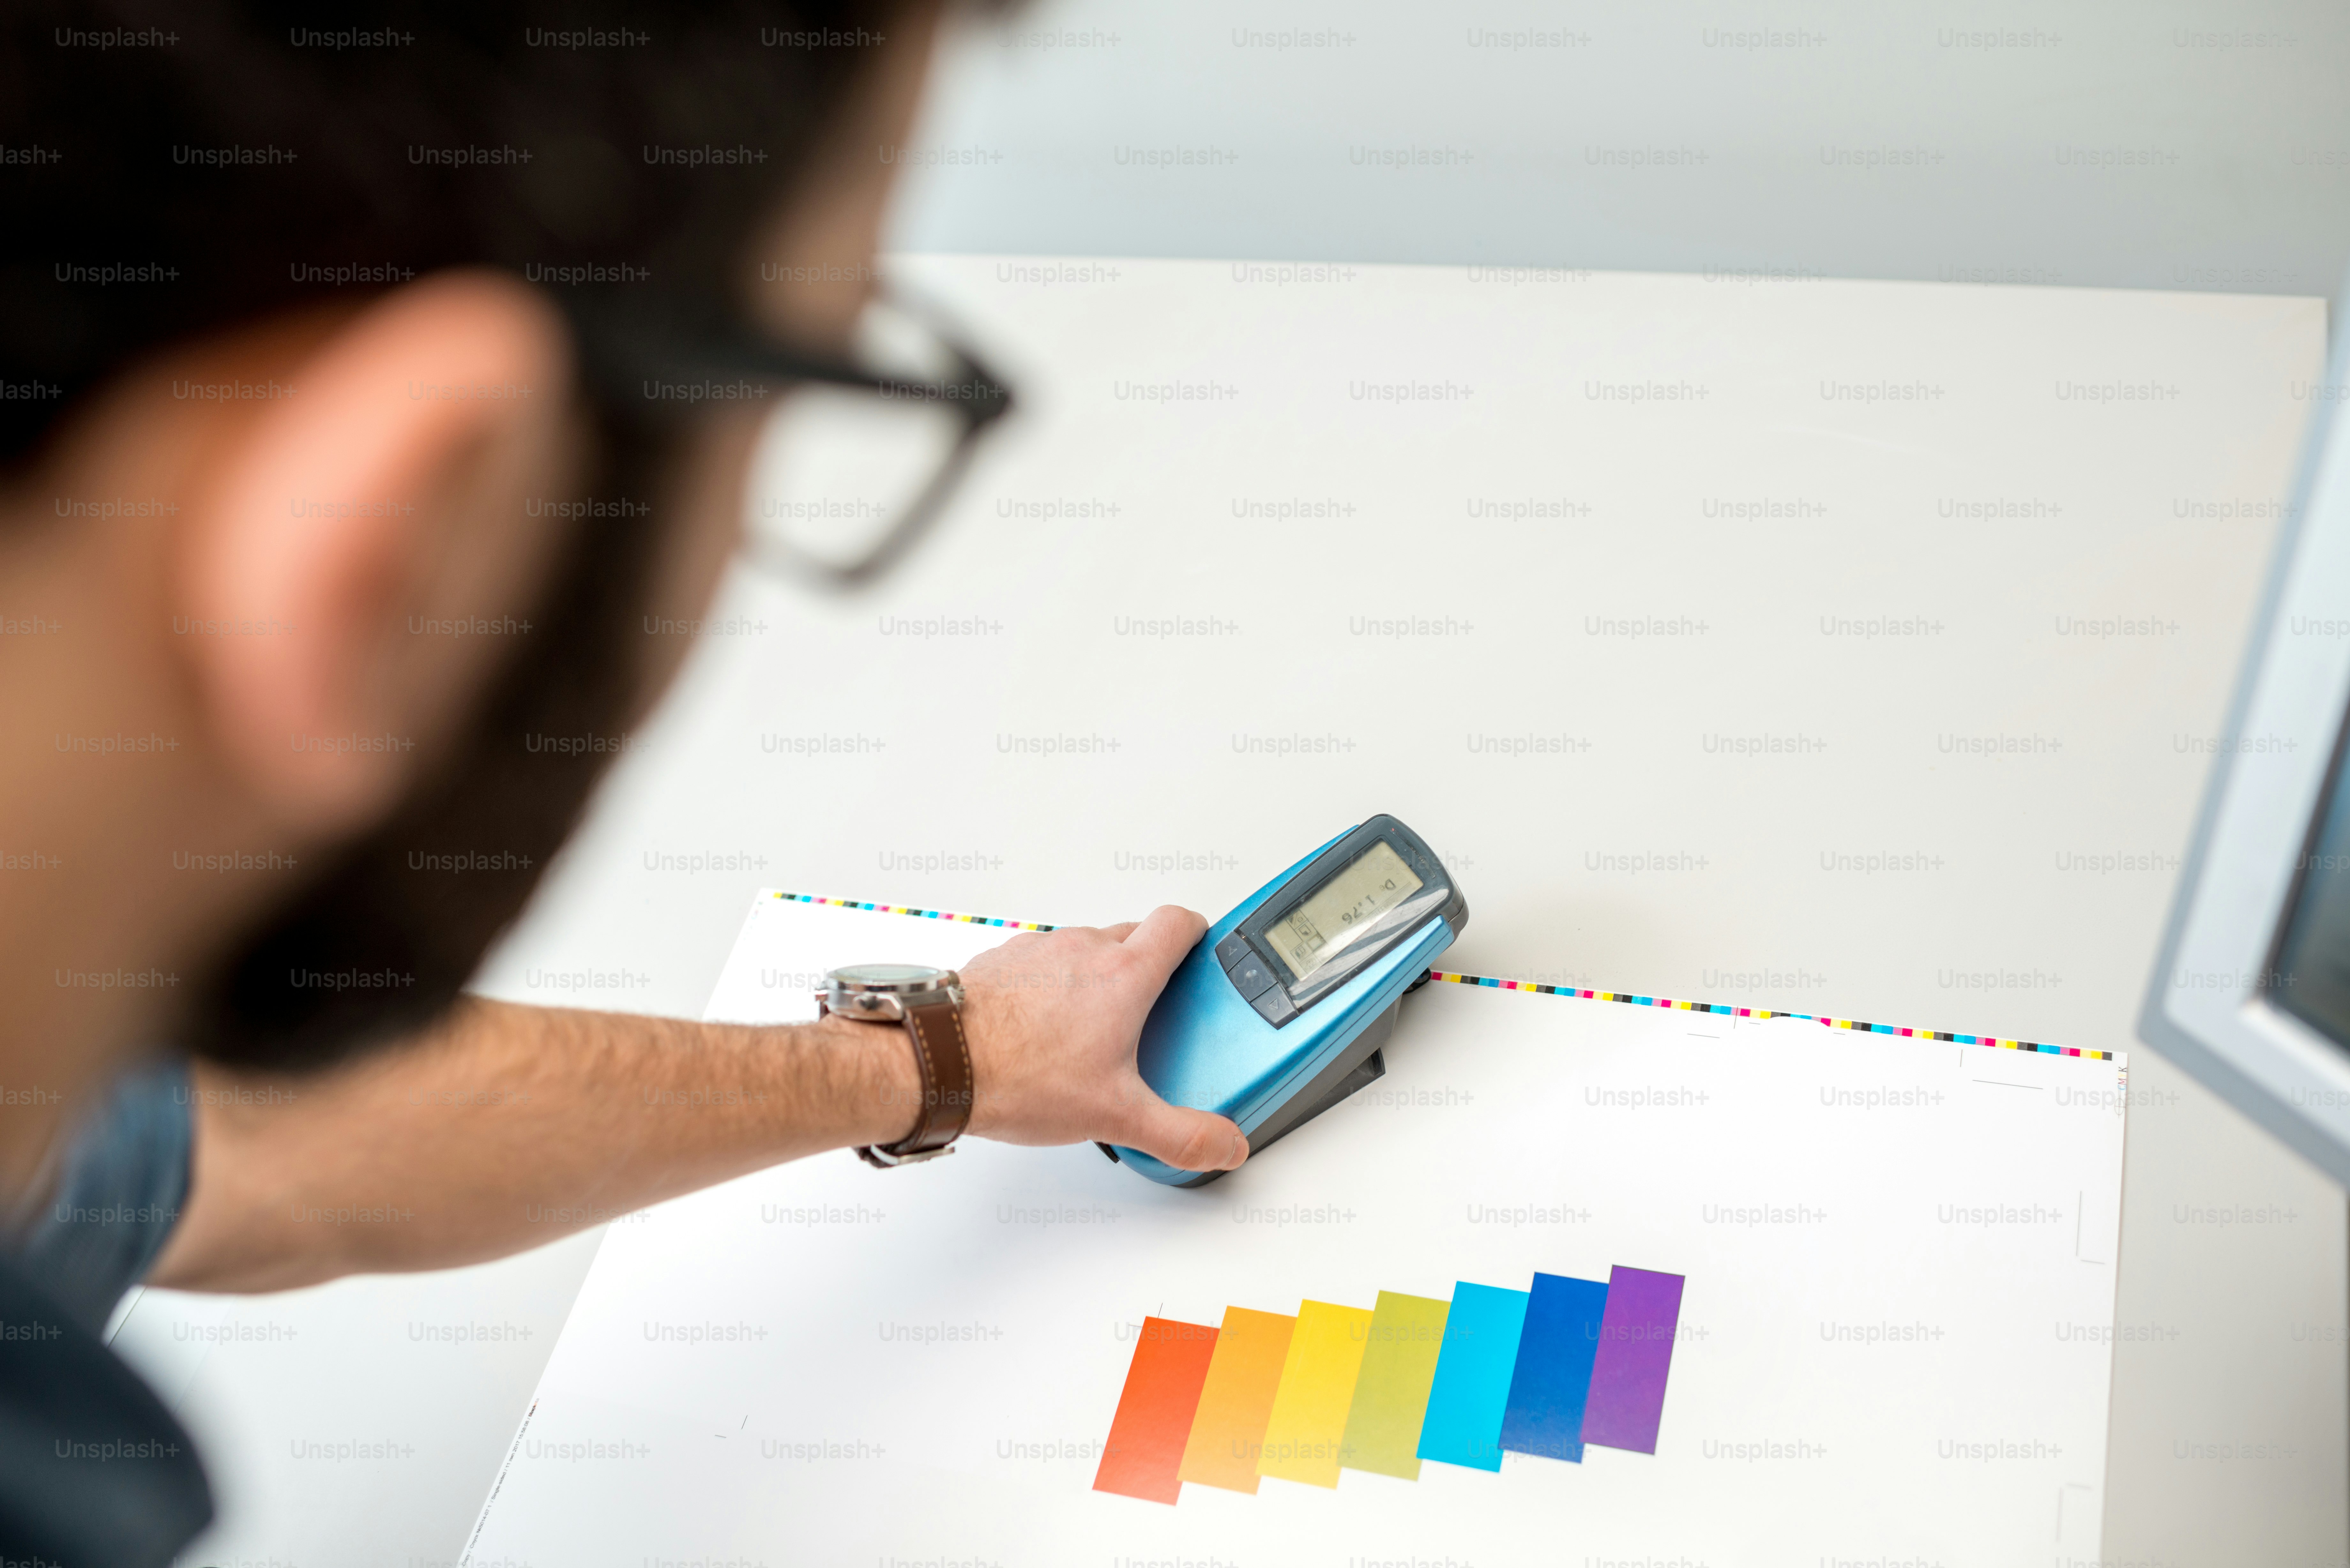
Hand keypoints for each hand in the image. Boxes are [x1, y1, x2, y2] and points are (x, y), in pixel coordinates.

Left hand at [957, 906, 1248, 1172]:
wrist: (939, 1062)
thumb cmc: (1019, 1076)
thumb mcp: (1116, 1116)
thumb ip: (1181, 1134)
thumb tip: (1224, 1144)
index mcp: (1123, 974)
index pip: (1177, 923)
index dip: (1197, 932)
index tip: (1201, 951)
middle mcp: (1081, 948)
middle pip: (1133, 935)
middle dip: (1149, 968)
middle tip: (1150, 1014)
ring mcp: (1038, 950)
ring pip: (1084, 950)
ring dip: (1096, 979)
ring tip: (1092, 1032)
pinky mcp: (1001, 961)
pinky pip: (1042, 963)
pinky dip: (1052, 987)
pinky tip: (1043, 1032)